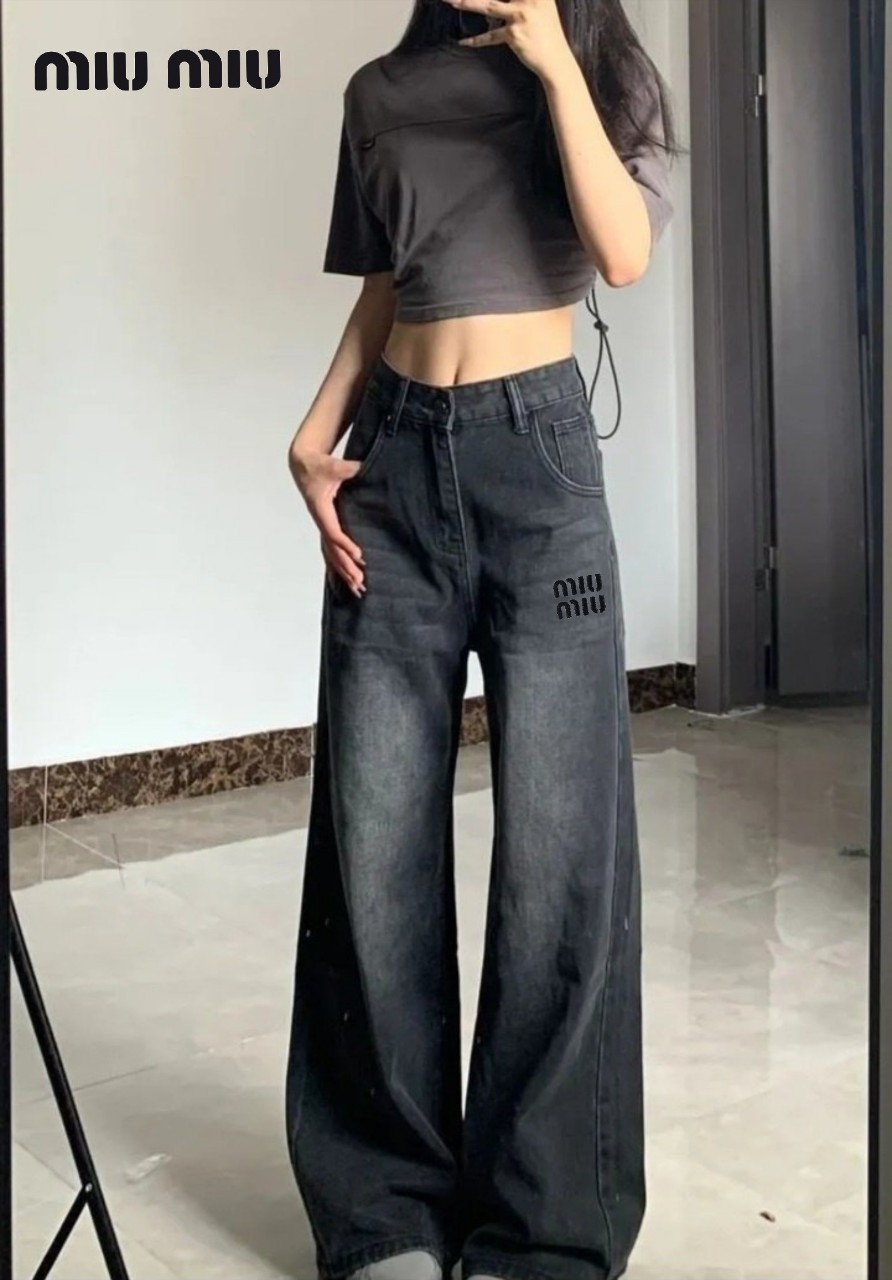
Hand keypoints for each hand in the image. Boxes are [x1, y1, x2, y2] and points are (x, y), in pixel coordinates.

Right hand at [288, 445, 366, 596]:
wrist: (303, 464)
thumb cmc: (319, 465)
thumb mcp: (334, 465)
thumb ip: (349, 468)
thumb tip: (362, 468)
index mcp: (320, 508)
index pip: (333, 531)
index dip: (345, 545)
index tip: (359, 556)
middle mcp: (320, 521)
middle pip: (333, 549)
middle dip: (346, 567)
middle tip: (361, 583)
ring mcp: (322, 525)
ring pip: (331, 554)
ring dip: (344, 573)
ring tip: (357, 590)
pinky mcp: (325, 526)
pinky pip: (331, 550)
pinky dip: (338, 567)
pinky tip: (345, 581)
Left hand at [441, 0, 574, 82]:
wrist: (556, 59)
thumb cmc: (548, 33)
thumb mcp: (542, 5)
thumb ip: (524, 0)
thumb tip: (493, 4)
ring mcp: (520, 15)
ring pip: (488, 5)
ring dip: (467, 3)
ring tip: (452, 1)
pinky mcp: (513, 34)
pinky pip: (490, 37)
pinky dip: (476, 40)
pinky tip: (463, 42)